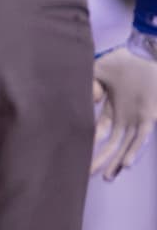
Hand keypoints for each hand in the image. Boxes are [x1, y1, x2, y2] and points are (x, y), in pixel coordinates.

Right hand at [92, 30, 156, 179]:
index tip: (80, 154)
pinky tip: (126, 164)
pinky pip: (142, 138)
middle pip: (111, 143)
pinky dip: (134, 151)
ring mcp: (137, 118)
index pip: (99, 130)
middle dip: (101, 159)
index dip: (91, 143)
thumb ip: (90, 85)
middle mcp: (125, 117)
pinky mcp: (149, 117)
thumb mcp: (98, 70)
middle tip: (88, 174)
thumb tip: (90, 101)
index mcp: (114, 108)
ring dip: (116, 161)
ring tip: (108, 177)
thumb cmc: (122, 59)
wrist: (143, 52)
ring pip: (125, 146)